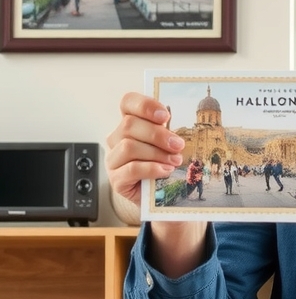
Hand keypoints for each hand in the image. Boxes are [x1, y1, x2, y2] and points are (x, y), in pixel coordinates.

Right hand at [105, 93, 185, 208]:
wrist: (157, 196)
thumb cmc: (161, 165)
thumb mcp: (165, 145)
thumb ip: (166, 133)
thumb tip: (177, 130)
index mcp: (129, 124)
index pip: (127, 102)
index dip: (145, 105)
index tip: (165, 116)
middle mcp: (116, 139)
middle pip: (129, 125)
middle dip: (158, 134)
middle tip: (178, 145)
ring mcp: (113, 159)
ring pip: (129, 146)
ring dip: (156, 153)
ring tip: (174, 161)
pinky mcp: (116, 179)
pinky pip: (131, 169)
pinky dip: (152, 168)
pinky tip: (165, 171)